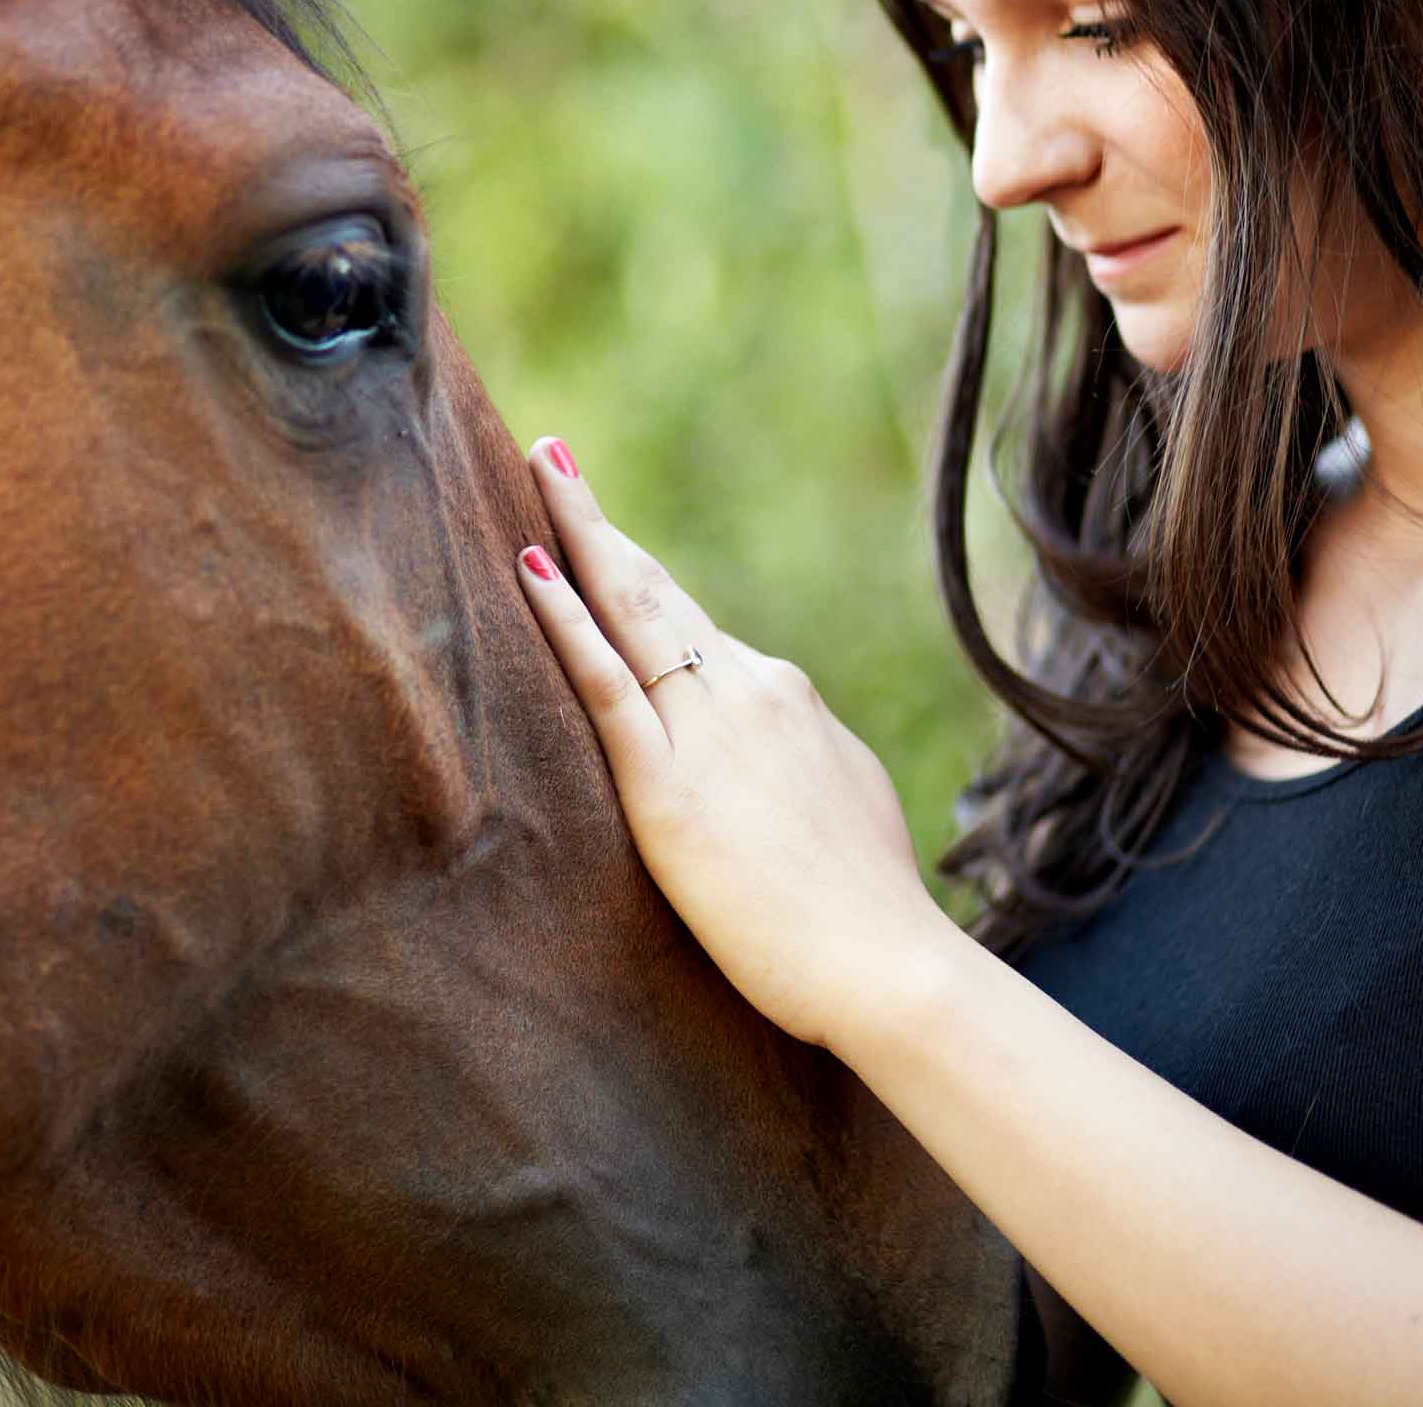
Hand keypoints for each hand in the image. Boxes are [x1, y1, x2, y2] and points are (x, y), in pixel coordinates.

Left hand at [514, 436, 956, 1050]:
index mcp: (784, 697)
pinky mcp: (668, 786)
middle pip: (653, 590)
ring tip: (538, 473)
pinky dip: (565, 619)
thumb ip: (800, 758)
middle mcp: (748, 691)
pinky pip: (607, 682)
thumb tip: (779, 747)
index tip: (599, 526)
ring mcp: (708, 733)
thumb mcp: (843, 800)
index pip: (689, 625)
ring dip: (577, 537)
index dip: (635, 573)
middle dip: (596, 521)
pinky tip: (531, 569)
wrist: (891, 967)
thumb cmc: (871, 908)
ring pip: (629, 612)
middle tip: (550, 455)